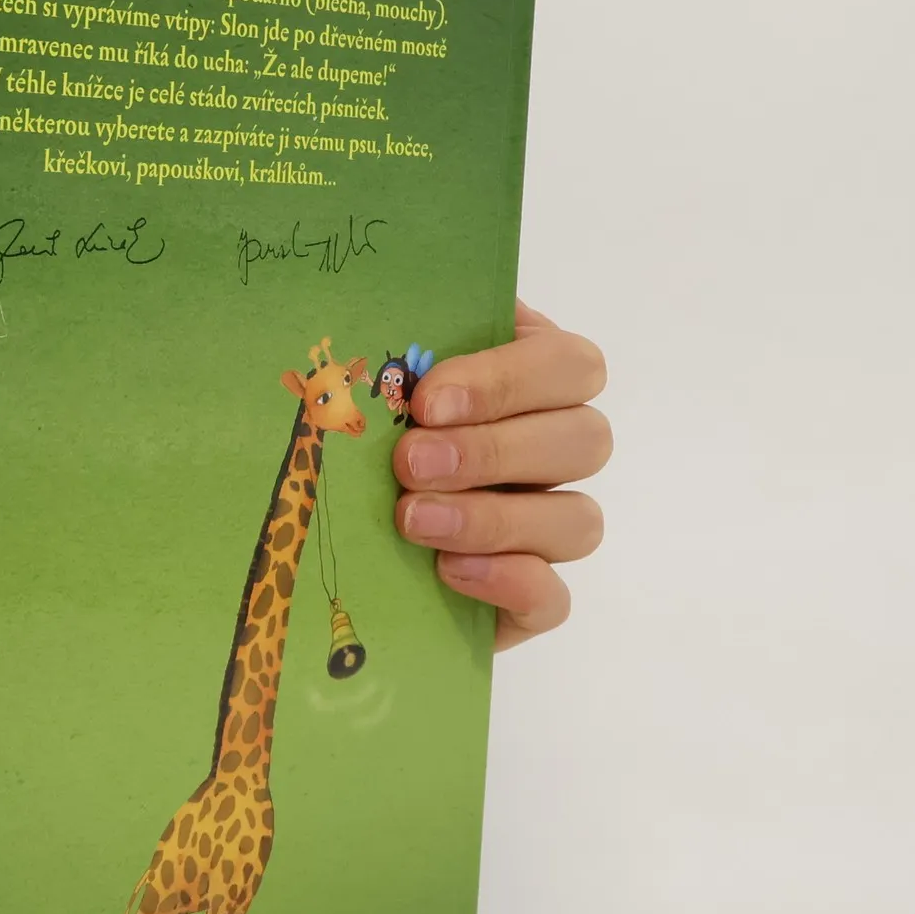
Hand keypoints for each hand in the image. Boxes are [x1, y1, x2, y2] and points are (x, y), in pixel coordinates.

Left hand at [392, 303, 608, 650]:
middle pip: (586, 440)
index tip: (430, 400)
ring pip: (578, 520)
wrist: (328, 534)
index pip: (569, 364)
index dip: (509, 380)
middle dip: (493, 450)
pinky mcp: (529, 601)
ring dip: (496, 518)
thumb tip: (393, 312)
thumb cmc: (360, 433)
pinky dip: (509, 582)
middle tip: (411, 462)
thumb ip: (400, 348)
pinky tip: (449, 570)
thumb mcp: (373, 383)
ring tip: (413, 519)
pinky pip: (554, 599)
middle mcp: (553, 452)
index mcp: (529, 383)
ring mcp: (548, 530)